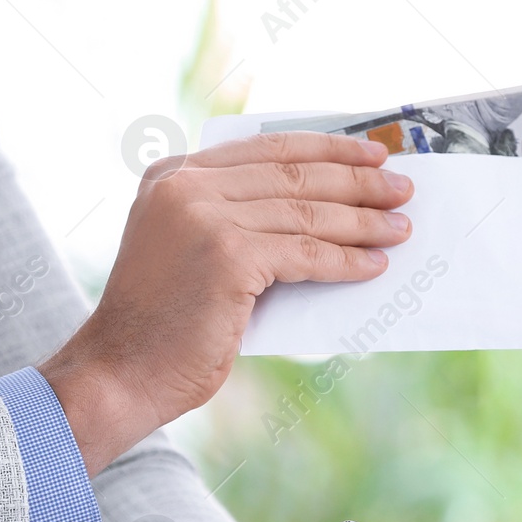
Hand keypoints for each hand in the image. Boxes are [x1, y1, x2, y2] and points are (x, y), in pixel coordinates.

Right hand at [40, 132, 412, 473]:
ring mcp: (205, 217)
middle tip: (402, 189)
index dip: (326, 149)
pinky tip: (374, 266)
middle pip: (293, 174)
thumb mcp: (188, 250)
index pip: (266, 148)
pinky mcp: (228, 256)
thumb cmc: (161, 324)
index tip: (369, 156)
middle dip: (356, 181)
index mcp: (173, 174)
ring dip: (363, 221)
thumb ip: (233, 219)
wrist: (119, 372)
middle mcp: (185, 186)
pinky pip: (305, 253)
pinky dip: (346, 260)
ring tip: (400, 228)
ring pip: (306, 212)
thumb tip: (319, 212)